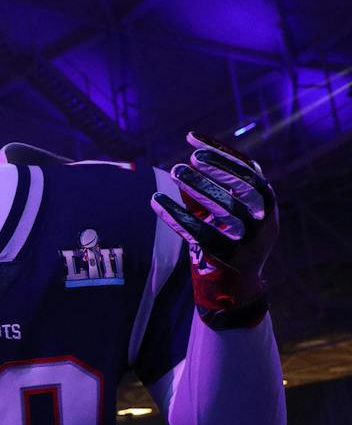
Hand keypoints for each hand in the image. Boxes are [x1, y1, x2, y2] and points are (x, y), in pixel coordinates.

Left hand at [151, 132, 277, 326]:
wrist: (238, 285)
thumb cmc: (230, 238)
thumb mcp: (231, 210)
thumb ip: (217, 185)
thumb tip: (192, 152)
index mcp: (268, 204)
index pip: (251, 171)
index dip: (222, 153)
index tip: (192, 139)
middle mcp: (266, 221)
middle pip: (243, 189)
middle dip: (215, 171)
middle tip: (185, 159)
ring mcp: (250, 241)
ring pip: (227, 210)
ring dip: (199, 188)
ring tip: (174, 171)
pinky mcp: (228, 258)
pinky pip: (200, 233)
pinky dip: (176, 216)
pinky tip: (155, 201)